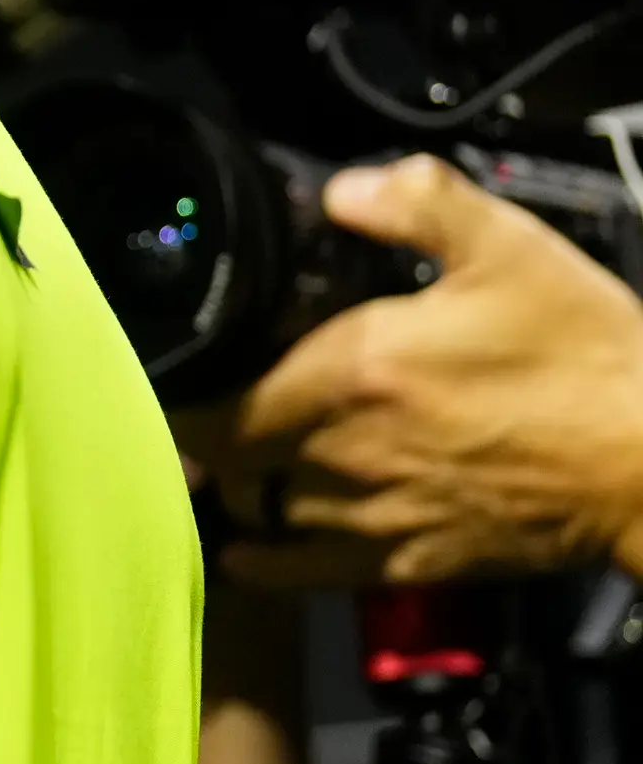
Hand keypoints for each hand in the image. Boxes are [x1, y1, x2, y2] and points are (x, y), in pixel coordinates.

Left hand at [194, 155, 642, 586]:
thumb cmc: (588, 358)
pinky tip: (250, 545)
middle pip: (223, 457)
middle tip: (205, 411)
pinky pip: (301, 574)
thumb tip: (342, 190)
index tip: (175, 371)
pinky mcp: (409, 564)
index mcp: (352, 370)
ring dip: (239, 488)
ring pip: (259, 512)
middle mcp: (343, 450)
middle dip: (205, 436)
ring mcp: (372, 515)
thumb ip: (418, 203)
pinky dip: (263, 559)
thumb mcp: (511, 250)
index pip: (215, 397)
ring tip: (235, 463)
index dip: (181, 388)